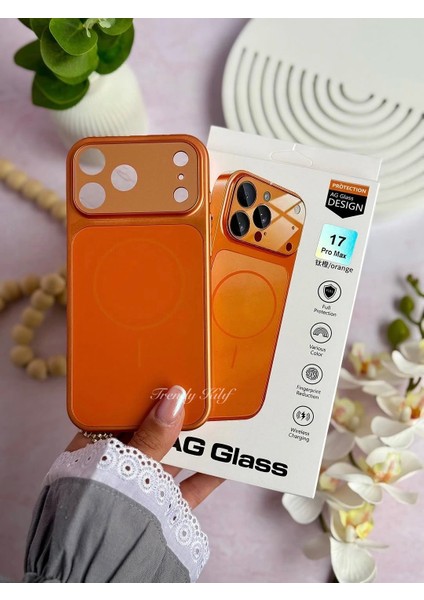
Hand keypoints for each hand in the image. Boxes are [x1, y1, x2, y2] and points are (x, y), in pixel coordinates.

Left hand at [66, 385, 223, 507]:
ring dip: (196, 442)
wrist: (98, 573)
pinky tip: (227, 461)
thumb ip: (151, 436)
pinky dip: (207, 474)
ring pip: (173, 458)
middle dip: (177, 415)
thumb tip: (174, 398)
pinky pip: (188, 487)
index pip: (122, 411)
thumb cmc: (97, 513)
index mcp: (96, 447)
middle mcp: (119, 465)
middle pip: (153, 432)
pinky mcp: (161, 509)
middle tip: (203, 393)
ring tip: (220, 419)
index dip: (147, 393)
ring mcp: (141, 487)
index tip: (172, 377)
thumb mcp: (124, 466)